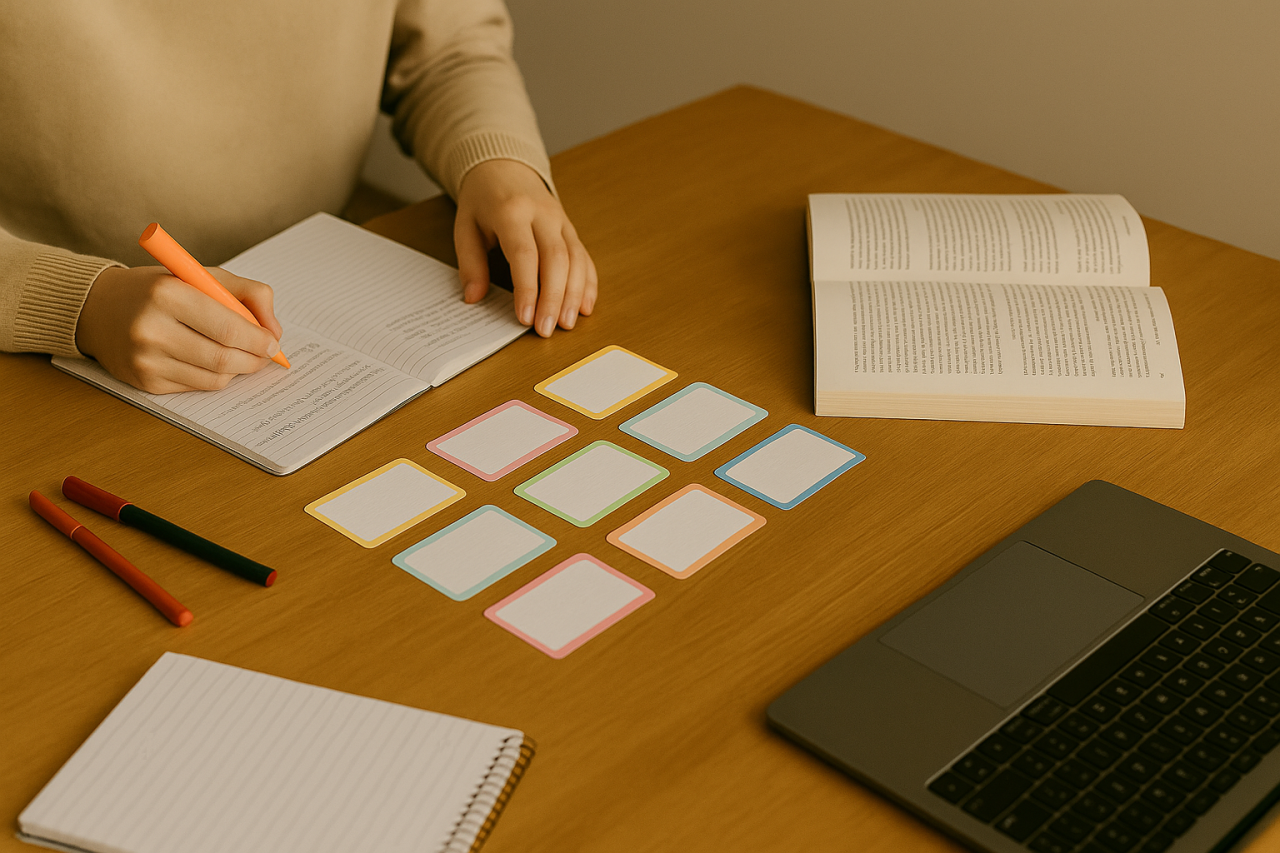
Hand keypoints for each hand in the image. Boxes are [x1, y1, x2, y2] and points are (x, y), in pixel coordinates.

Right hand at [75, 266, 283, 393]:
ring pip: (214, 378)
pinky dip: (213, 376)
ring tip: (238, 354)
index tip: (272, 343)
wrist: (98, 309)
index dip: (259, 340)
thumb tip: (275, 332)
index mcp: (167, 294)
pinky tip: (209, 360)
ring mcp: (145, 359)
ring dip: (236, 370)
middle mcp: (152, 329)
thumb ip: (248, 294)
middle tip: (264, 354)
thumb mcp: (202, 275)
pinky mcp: (144, 382)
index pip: (229, 328)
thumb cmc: (159, 289)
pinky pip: (197, 387)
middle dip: (254, 359)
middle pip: (224, 358)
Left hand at [453, 158, 597, 335]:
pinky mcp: (571, 229)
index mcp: (511, 212)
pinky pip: (585, 257)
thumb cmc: (482, 201)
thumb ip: (470, 263)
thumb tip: (474, 298)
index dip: (527, 288)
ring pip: (576, 259)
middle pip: (556, 259)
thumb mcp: (465, 227)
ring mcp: (561, 221)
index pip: (524, 254)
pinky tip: (584, 307)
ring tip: (567, 324)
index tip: (525, 318)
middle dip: (554, 298)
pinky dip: (588, 283)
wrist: (505, 167)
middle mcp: (542, 214)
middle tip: (547, 329)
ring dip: (574, 294)